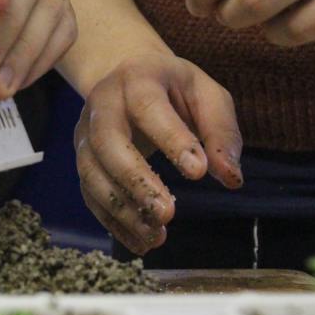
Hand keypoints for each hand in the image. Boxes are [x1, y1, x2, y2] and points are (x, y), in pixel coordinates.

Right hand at [74, 52, 242, 253]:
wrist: (127, 73)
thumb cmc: (175, 88)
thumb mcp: (207, 96)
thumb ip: (221, 132)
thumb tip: (230, 178)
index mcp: (138, 79)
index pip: (148, 107)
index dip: (170, 139)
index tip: (197, 172)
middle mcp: (103, 104)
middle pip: (107, 141)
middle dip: (135, 180)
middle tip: (167, 213)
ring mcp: (86, 133)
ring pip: (92, 172)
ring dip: (122, 209)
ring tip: (156, 236)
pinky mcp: (83, 159)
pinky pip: (90, 194)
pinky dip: (113, 222)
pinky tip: (141, 241)